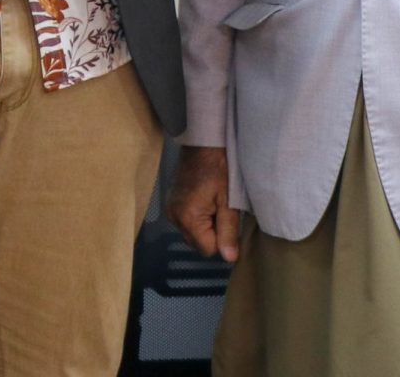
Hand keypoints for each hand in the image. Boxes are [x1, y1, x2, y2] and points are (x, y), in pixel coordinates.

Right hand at [167, 146, 240, 263]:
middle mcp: (174, 217)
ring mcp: (170, 210)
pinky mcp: (170, 202)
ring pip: (191, 233)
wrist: (202, 141)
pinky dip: (195, 216)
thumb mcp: (229, 199)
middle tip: (220, 207)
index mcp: (188, 217)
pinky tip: (202, 199)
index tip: (226, 217)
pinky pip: (185, 222)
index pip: (208, 249)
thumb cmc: (219, 167)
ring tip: (211, 201)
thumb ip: (228, 230)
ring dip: (203, 224)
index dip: (221, 238)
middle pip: (198, 243)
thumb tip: (230, 259)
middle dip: (211, 232)